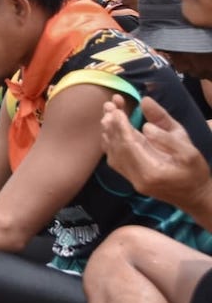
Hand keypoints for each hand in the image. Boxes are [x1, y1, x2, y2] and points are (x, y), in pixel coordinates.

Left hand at [103, 94, 211, 212]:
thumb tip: (145, 105)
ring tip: (108, 112)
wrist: (195, 197)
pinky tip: (110, 129)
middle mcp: (136, 177)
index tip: (116, 108)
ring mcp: (131, 180)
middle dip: (112, 124)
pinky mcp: (130, 178)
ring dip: (109, 131)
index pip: (129, 145)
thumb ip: (165, 128)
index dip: (120, 125)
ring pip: (113, 153)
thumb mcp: (189, 149)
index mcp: (152, 171)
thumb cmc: (195, 173)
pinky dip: (110, 142)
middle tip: (109, 105)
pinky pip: (115, 159)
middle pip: (117, 147)